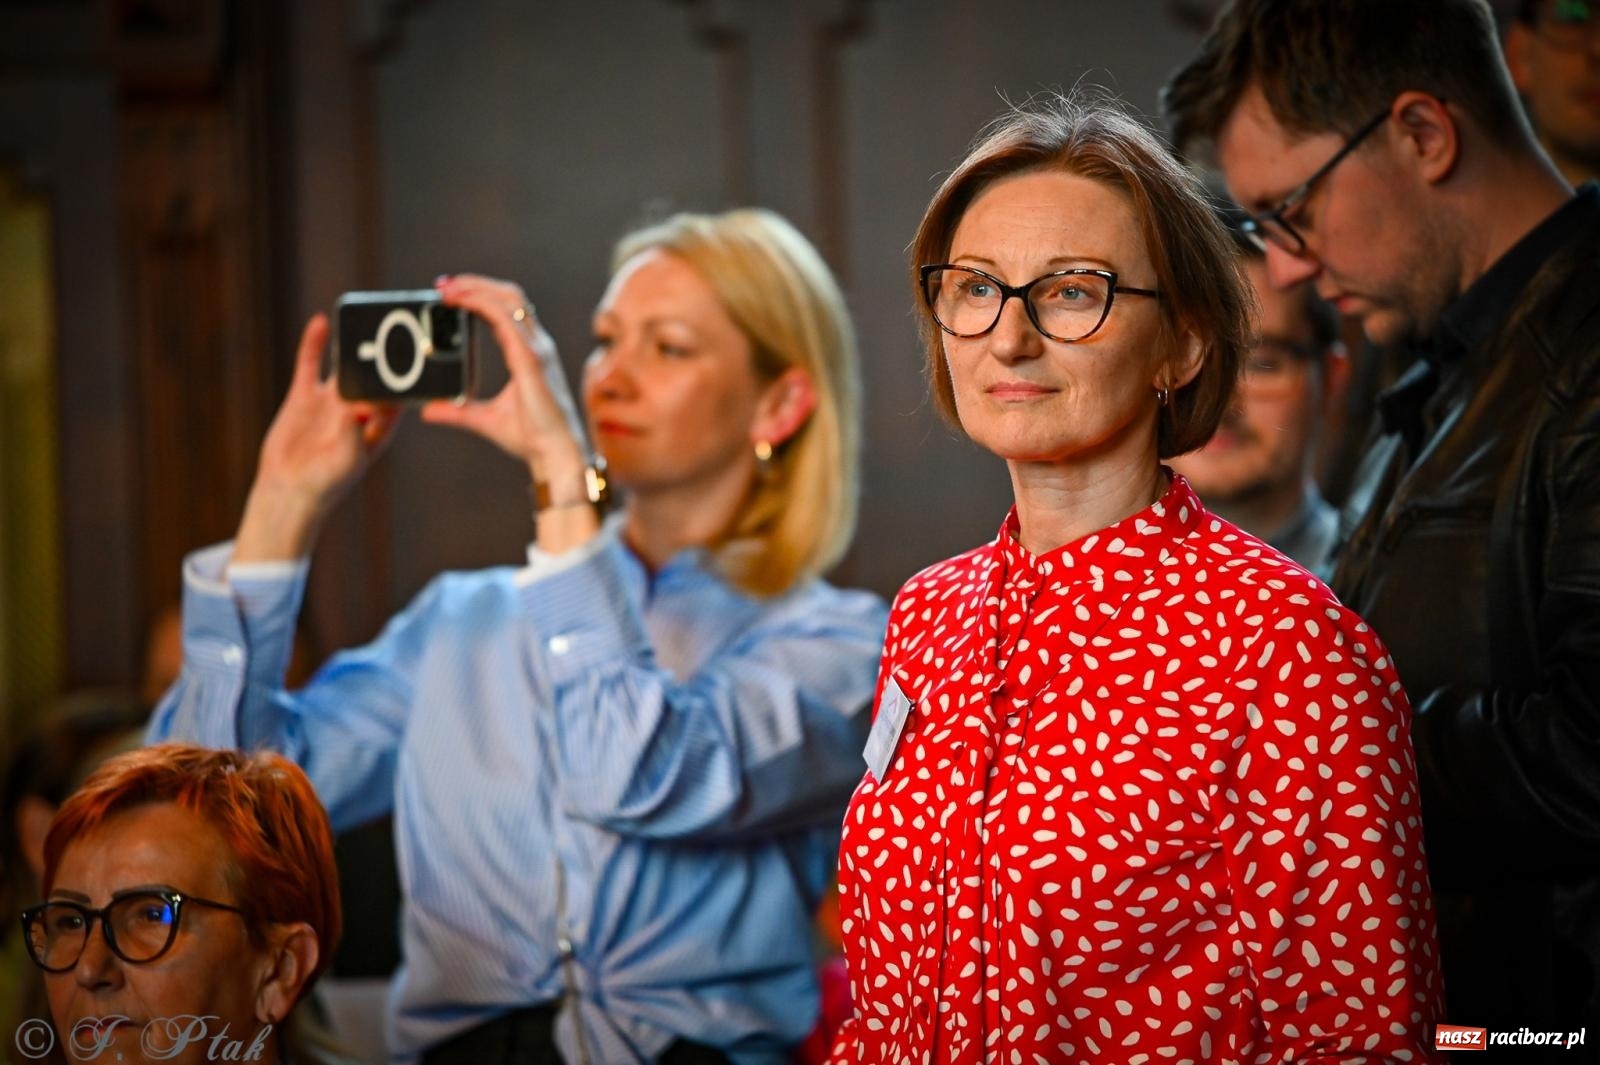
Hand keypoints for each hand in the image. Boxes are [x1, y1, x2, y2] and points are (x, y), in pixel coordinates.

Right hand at [234, 314, 400, 561]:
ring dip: (351, 343)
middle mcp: (359, 407)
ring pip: (344, 364)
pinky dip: (314, 344)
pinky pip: (311, 365)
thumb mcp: (347, 457)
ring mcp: (332, 400)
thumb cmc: (328, 482)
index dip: (410, 373)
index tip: (419, 351)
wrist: (289, 490)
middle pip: (375, 372)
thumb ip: (352, 430)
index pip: (400, 393)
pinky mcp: (305, 396)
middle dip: (382, 351)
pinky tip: (320, 322)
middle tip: (393, 320)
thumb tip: (357, 405)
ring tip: (359, 316)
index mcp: (380, 424)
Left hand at [421, 274, 588, 479]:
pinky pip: (506, 320)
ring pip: (509, 300)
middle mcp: (536, 345)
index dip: (479, 296)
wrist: (555, 453)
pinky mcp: (531, 359)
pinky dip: (483, 305)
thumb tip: (428, 410)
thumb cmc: (531, 437)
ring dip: (476, 288)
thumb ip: (458, 411)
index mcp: (528, 354)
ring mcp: (536, 349)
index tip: (450, 293)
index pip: (505, 311)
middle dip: (476, 283)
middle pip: (509, 296)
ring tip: (448, 289)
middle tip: (443, 284)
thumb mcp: (484, 419)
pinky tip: (463, 303)